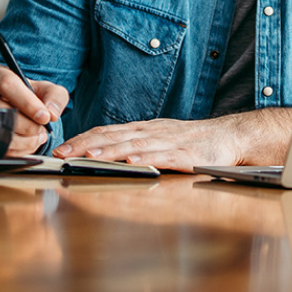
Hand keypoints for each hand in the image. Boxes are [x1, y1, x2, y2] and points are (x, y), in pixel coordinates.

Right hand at [0, 64, 69, 155]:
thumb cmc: (30, 96)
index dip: (28, 102)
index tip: (44, 117)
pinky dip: (17, 150)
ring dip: (23, 140)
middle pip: (0, 110)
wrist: (17, 109)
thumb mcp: (47, 90)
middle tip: (41, 129)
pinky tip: (27, 144)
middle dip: (27, 125)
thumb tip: (51, 113)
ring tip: (37, 136)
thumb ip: (55, 97)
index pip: (7, 84)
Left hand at [52, 108, 291, 171]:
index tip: (61, 148)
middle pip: (114, 137)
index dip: (83, 139)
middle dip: (85, 146)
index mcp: (143, 129)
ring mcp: (169, 142)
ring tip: (88, 157)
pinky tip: (132, 161)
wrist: (230, 136)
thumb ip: (134, 144)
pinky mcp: (186, 155)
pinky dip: (146, 158)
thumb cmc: (192, 141)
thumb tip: (104, 152)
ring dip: (109, 151)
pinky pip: (163, 156)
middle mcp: (152, 132)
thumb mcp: (159, 139)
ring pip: (133, 145)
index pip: (107, 132)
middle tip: (62, 154)